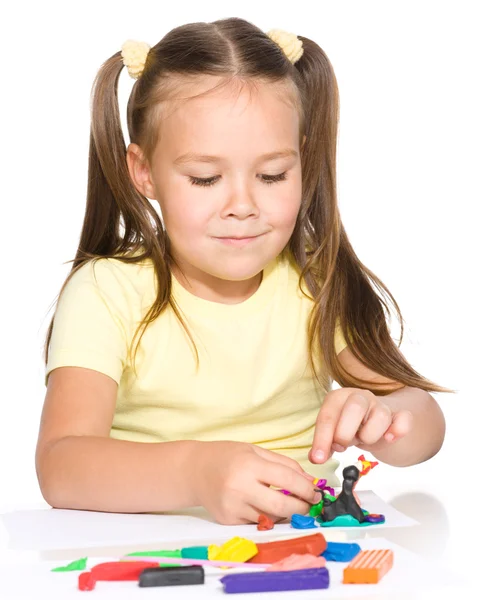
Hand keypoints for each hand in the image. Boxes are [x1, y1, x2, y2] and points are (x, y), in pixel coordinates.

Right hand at [192, 441, 322, 524]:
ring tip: (290, 504)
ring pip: (271, 519)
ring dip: (286, 515)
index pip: (288, 480)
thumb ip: (284, 464)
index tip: (316, 492)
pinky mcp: (228, 520)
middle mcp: (240, 487)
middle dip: (302, 508)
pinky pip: (257, 523)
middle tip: (309, 505)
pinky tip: (265, 506)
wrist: (194, 470)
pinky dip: (267, 517)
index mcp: (249, 465)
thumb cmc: (226, 456)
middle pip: (282, 507)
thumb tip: (309, 481)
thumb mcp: (255, 450)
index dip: (307, 489)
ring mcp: (233, 506)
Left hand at [309, 388, 412, 463]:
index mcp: (338, 397)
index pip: (328, 415)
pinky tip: (389, 438)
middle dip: (345, 433)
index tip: (318, 459)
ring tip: (364, 439)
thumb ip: (325, 443)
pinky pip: (404, 419)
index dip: (322, 439)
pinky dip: (398, 430)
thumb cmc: (350, 426)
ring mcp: (381, 404)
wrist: (374, 419)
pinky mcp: (399, 414)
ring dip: (370, 436)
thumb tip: (315, 458)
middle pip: (354, 408)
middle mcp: (360, 396)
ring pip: (380, 417)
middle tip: (342, 446)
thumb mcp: (334, 432)